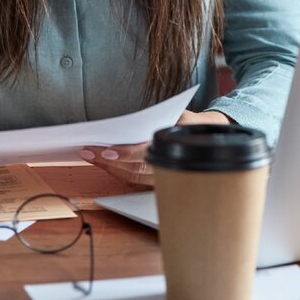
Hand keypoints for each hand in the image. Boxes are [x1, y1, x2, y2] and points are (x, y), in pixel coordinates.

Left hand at [78, 110, 232, 185]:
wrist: (213, 139)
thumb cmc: (193, 125)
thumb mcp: (181, 116)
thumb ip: (161, 121)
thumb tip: (135, 122)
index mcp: (174, 149)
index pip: (145, 154)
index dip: (124, 154)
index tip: (106, 150)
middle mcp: (168, 169)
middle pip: (132, 169)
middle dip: (106, 161)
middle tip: (86, 151)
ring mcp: (163, 179)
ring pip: (130, 177)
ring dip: (107, 167)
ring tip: (88, 155)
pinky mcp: (156, 183)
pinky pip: (133, 179)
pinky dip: (115, 171)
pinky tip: (102, 162)